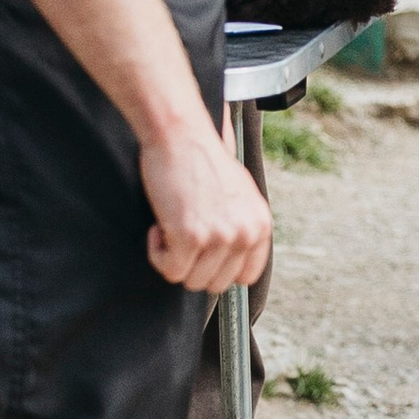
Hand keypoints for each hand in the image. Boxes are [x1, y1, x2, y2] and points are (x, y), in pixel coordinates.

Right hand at [142, 113, 272, 290]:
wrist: (180, 135)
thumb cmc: (202, 158)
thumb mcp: (239, 193)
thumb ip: (240, 225)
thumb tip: (228, 259)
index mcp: (261, 224)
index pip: (247, 276)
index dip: (219, 270)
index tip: (202, 256)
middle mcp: (245, 233)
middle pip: (216, 283)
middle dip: (193, 265)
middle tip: (181, 235)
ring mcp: (220, 237)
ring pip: (191, 280)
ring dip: (174, 258)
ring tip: (171, 226)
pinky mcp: (190, 236)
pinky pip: (170, 270)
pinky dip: (157, 254)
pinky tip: (158, 229)